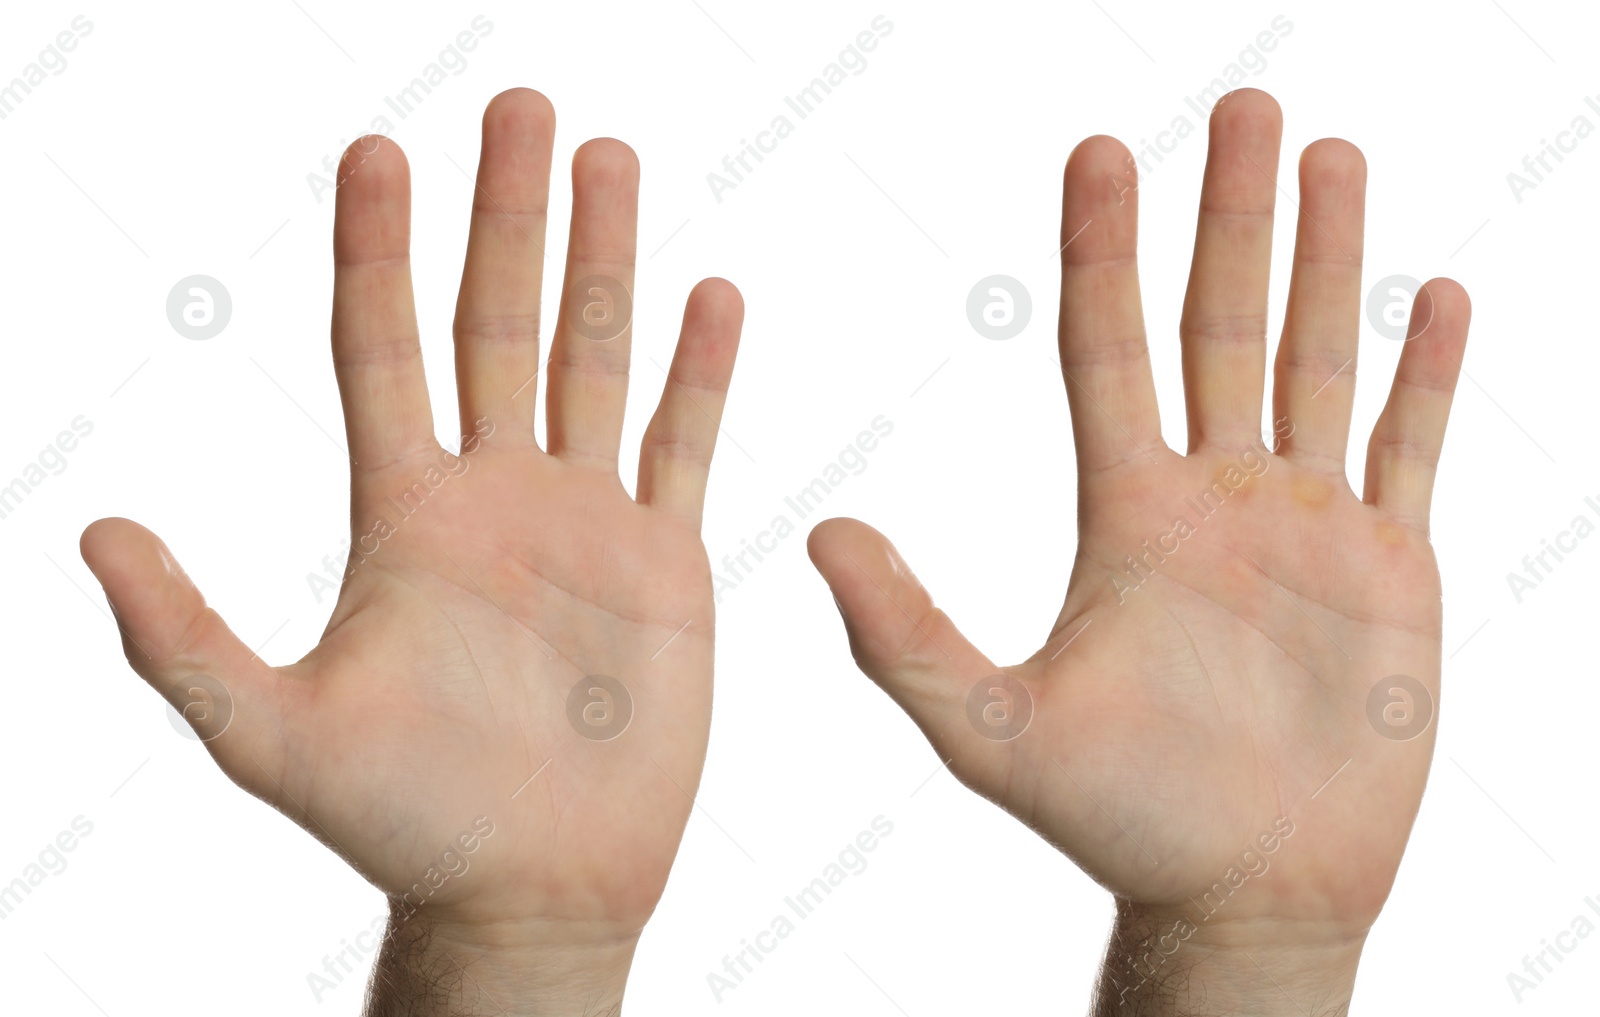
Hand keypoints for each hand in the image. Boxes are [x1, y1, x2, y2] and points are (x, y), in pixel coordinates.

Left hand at [81, 88, 742, 1015]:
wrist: (531, 888)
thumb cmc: (402, 824)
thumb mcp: (271, 736)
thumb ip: (186, 639)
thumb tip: (99, 534)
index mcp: (403, 515)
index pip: (382, 349)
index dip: (377, 250)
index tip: (380, 150)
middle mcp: (492, 495)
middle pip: (497, 325)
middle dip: (508, 215)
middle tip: (524, 108)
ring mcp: (583, 521)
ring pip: (595, 363)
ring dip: (606, 262)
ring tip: (610, 161)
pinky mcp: (661, 562)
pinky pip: (683, 447)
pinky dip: (700, 374)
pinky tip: (712, 296)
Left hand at [808, 89, 1467, 1014]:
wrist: (1245, 892)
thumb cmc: (1121, 821)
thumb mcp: (993, 731)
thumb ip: (904, 635)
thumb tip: (819, 531)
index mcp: (1126, 512)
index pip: (1108, 348)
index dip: (1103, 249)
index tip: (1099, 149)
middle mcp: (1214, 497)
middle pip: (1220, 325)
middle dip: (1230, 214)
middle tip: (1240, 105)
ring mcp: (1306, 525)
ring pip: (1316, 360)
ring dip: (1327, 260)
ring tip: (1332, 155)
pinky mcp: (1389, 568)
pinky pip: (1410, 447)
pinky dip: (1422, 375)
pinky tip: (1429, 296)